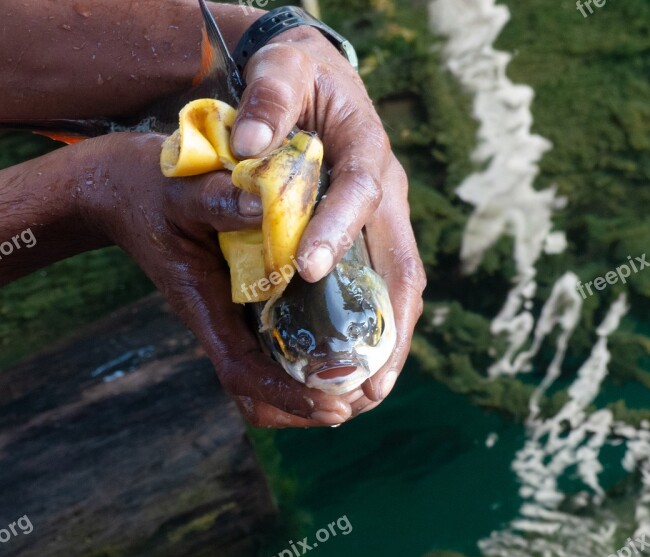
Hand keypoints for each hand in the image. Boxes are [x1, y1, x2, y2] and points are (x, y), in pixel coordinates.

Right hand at [76, 133, 365, 427]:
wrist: (122, 190)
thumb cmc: (149, 191)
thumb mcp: (183, 191)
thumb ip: (220, 199)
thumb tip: (267, 206)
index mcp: (204, 307)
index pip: (243, 373)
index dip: (288, 396)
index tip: (334, 407)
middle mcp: (219, 321)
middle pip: (259, 394)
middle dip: (306, 407)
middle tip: (361, 400)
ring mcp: (230, 314)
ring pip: (268, 374)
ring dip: (310, 386)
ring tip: (362, 383)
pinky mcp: (240, 299)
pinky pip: (273, 342)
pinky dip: (306, 354)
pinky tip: (344, 339)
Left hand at [231, 28, 426, 404]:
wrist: (318, 77)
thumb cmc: (299, 75)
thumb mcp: (281, 70)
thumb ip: (268, 100)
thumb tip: (247, 147)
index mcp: (368, 149)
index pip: (361, 192)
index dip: (339, 231)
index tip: (307, 270)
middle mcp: (387, 193)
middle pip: (401, 265)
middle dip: (389, 327)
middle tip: (368, 383)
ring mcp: (383, 220)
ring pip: (398, 288)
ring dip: (388, 343)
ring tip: (368, 394)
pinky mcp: (370, 237)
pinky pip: (381, 290)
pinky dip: (374, 330)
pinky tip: (355, 365)